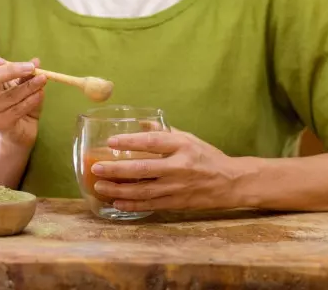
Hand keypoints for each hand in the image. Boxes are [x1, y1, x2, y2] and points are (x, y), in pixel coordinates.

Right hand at [0, 54, 46, 148]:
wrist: (22, 129)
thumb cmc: (20, 101)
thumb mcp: (24, 84)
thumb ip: (27, 73)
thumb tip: (36, 61)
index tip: (3, 61)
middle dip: (11, 71)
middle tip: (31, 67)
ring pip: (10, 95)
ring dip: (30, 85)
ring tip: (43, 79)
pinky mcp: (1, 123)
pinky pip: (18, 109)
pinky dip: (32, 100)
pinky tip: (40, 94)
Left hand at [91, 129, 251, 211]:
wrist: (230, 182)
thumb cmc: (207, 156)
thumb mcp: (188, 138)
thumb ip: (163, 131)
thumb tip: (139, 122)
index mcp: (182, 145)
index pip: (151, 142)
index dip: (129, 142)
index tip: (110, 142)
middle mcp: (179, 166)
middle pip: (142, 169)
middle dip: (116, 169)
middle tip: (96, 168)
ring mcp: (178, 187)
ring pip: (143, 190)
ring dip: (119, 189)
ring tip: (100, 186)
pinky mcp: (177, 203)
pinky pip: (150, 205)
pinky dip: (132, 205)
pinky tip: (116, 202)